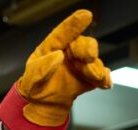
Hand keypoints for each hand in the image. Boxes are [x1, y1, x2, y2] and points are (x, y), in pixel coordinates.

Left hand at [19, 9, 110, 126]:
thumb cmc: (35, 87)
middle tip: (89, 57)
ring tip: (95, 77)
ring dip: (96, 68)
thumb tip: (59, 55)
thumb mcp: (31, 79)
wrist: (44, 105)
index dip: (74, 24)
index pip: (63, 33)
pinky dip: (104, 79)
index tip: (86, 15)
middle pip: (83, 44)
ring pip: (93, 60)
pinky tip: (105, 84)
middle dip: (88, 48)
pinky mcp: (89, 77)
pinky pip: (100, 75)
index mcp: (52, 47)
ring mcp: (80, 64)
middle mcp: (69, 52)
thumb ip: (42, 68)